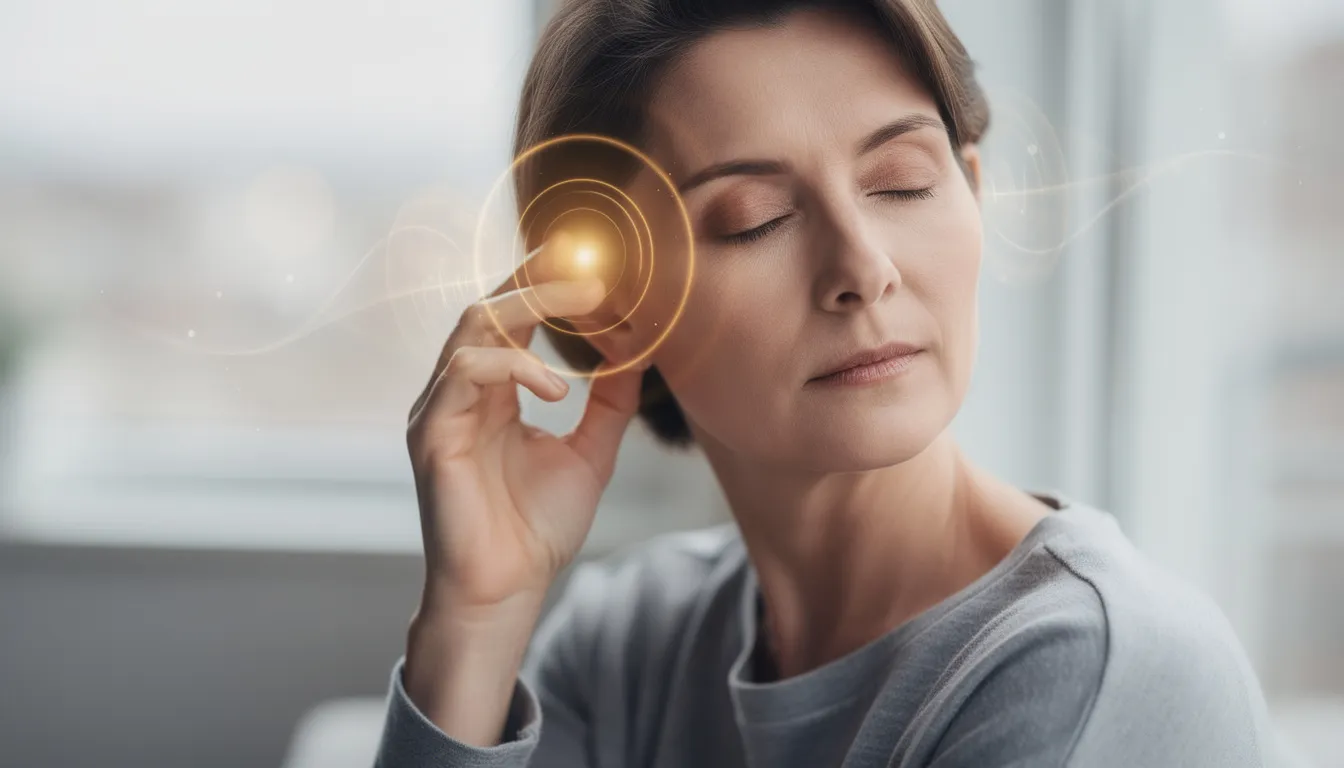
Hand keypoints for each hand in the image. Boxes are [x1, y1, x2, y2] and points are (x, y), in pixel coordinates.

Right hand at [405, 245, 647, 612]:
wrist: (507, 590)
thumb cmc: (537, 529)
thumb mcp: (590, 453)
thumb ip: (609, 402)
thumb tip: (637, 349)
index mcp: (493, 392)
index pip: (513, 318)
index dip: (549, 284)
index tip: (599, 264)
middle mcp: (460, 391)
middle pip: (491, 306)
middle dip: (542, 278)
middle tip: (595, 266)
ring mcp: (441, 408)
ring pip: (473, 326)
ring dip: (531, 305)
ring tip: (589, 301)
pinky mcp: (431, 432)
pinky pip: (464, 372)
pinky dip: (513, 367)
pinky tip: (556, 388)